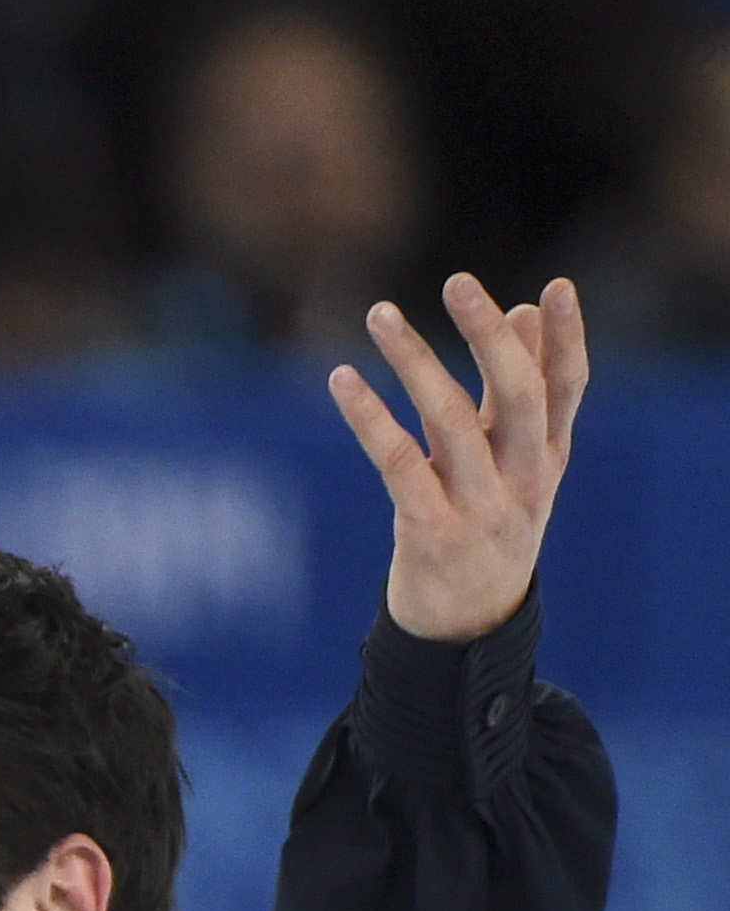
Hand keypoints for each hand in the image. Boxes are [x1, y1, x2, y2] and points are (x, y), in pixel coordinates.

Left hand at [329, 273, 586, 642]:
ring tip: (380, 314)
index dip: (566, 337)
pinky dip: (368, 417)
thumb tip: (524, 310)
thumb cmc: (488, 527)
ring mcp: (480, 508)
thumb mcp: (516, 464)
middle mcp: (524, 480)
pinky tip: (342, 379)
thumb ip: (515, 392)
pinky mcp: (430, 533)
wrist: (466, 629)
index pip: (568, 387)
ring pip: (450, 420)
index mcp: (550, 457)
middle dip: (488, 335)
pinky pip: (397, 463)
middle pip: (517, 394)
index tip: (557, 286)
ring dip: (414, 360)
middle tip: (458, 282)